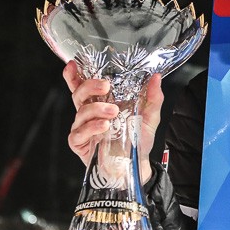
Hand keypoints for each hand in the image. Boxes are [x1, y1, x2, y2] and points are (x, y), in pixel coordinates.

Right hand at [62, 61, 163, 181]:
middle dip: (89, 86)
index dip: (75, 75)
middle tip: (105, 86)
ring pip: (80, 112)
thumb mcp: (149, 117)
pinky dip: (90, 128)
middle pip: (79, 94)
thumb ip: (153, 98)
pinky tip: (103, 127)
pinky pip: (78, 133)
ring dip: (96, 109)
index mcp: (100, 103)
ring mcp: (82, 128)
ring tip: (113, 113)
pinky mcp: (80, 144)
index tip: (73, 64)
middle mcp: (88, 114)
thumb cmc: (137, 139)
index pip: (83, 86)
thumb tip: (157, 77)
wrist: (135, 165)